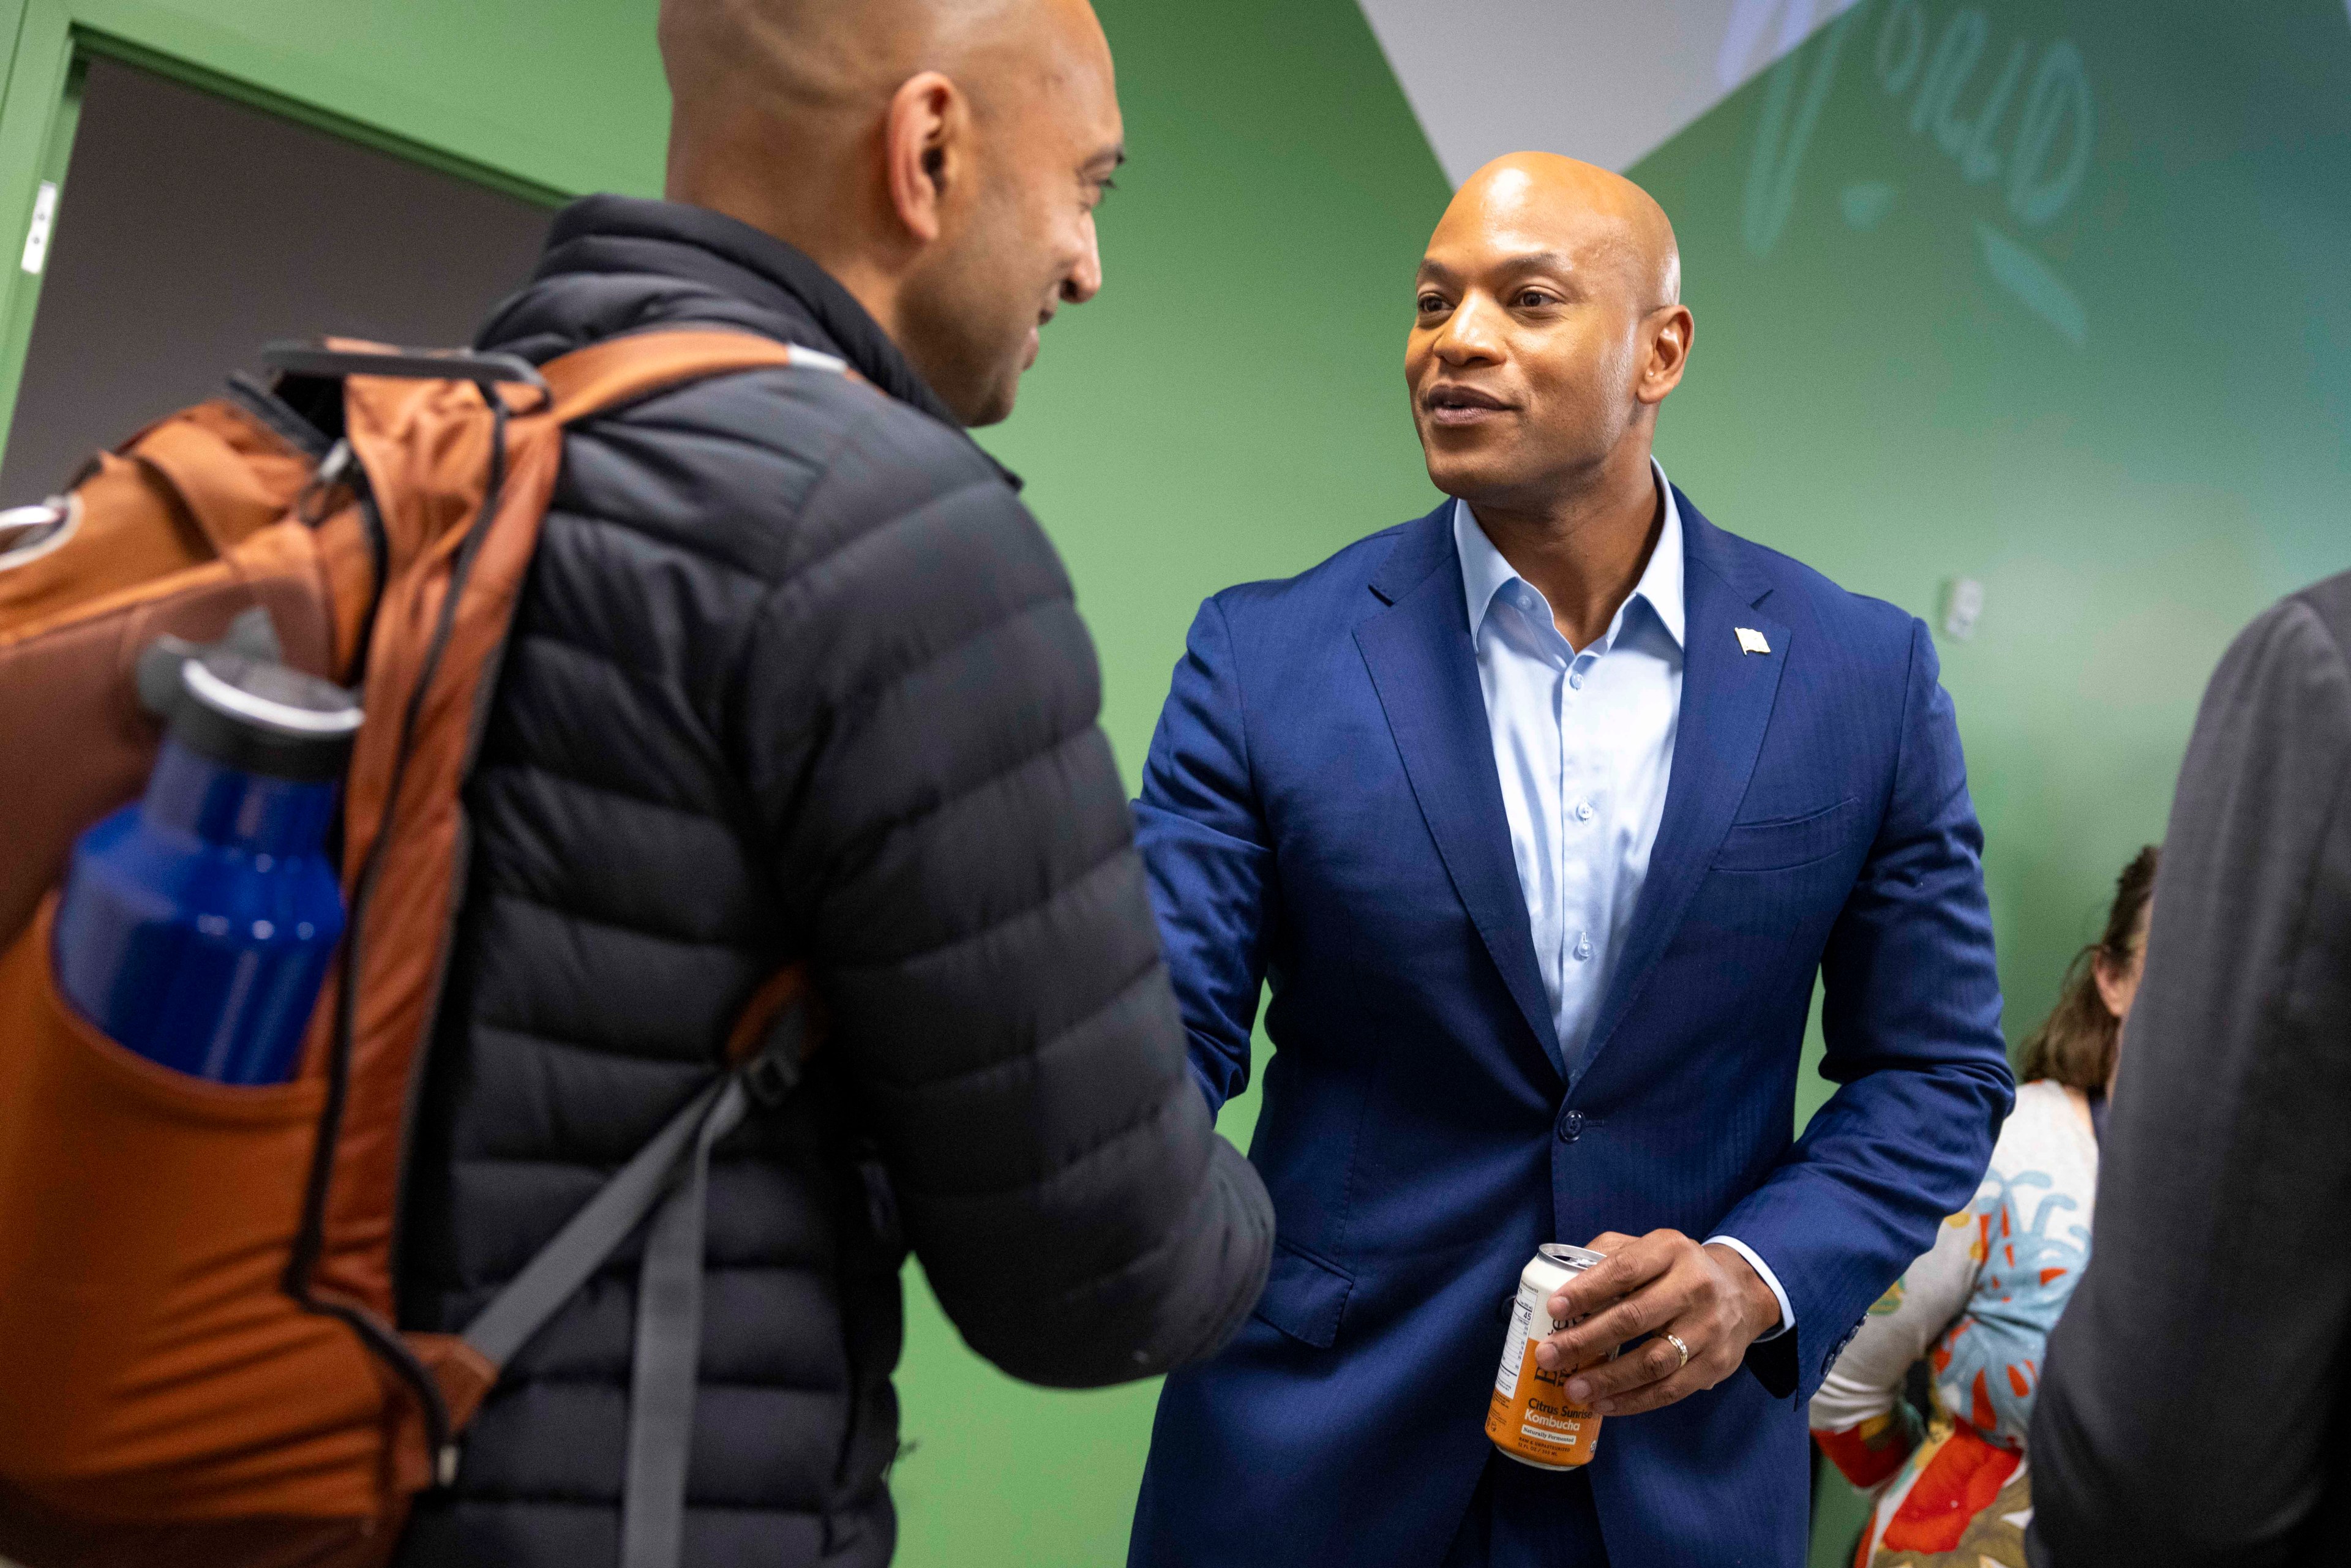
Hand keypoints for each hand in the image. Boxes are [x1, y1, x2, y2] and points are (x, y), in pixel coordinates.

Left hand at [1533, 1230, 1780, 1415]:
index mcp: (1671, 1250)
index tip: (1553, 1309)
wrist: (1742, 1293)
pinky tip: (1604, 1404)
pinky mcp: (1717, 1364)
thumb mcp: (1648, 1248)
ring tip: (1572, 1389)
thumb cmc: (1676, 1270)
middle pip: (1634, 1318)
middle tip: (1548, 1356)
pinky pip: (1671, 1389)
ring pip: (1653, 1361)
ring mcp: (1709, 1328)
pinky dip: (1634, 1401)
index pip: (1624, 1270)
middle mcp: (1694, 1286)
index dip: (1586, 1290)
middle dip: (1585, 1341)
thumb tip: (1557, 1281)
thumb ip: (1607, 1256)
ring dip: (1608, 1379)